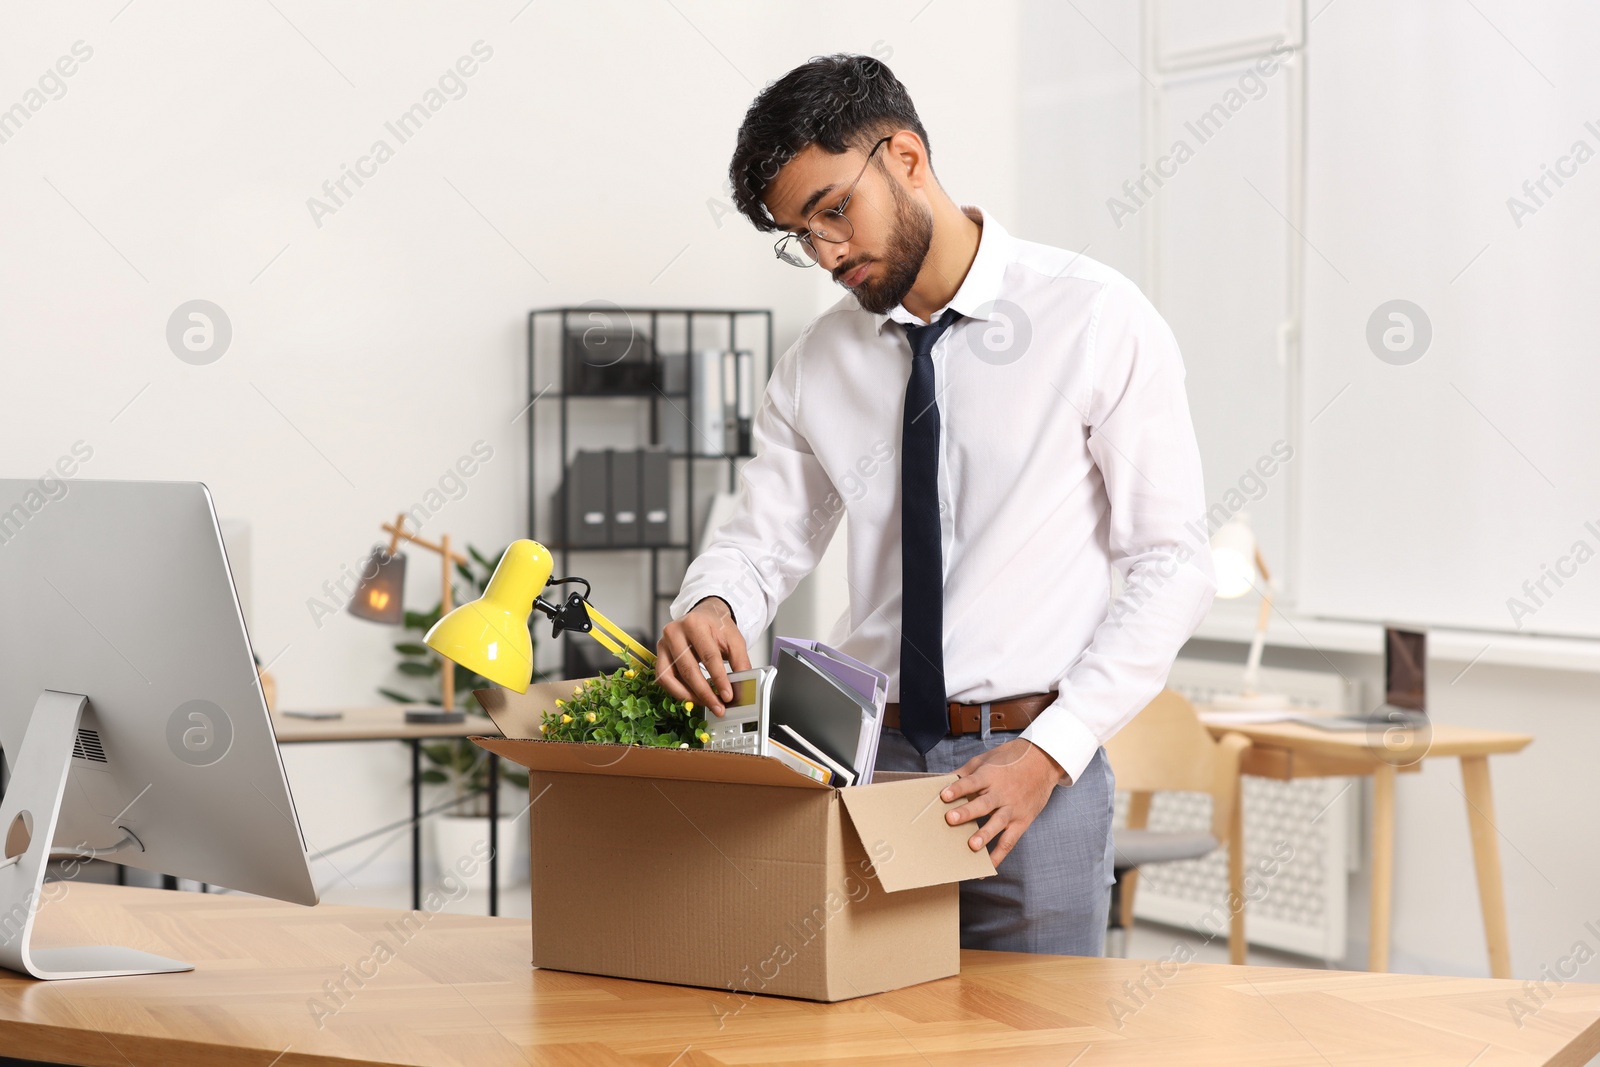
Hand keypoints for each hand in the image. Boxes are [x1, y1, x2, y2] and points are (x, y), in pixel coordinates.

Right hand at [655, 597, 750, 716]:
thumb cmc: (717, 627)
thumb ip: (740, 662)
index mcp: (695, 624)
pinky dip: (678, 691)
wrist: (705, 615)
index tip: (727, 696)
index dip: (718, 679)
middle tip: (718, 707)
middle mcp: (674, 632)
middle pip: (687, 669)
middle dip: (704, 693)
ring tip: (705, 703)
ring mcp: (663, 644)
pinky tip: (693, 697)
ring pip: (669, 677)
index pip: (708, 656)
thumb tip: (742, 686)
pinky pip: (664, 679)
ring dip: (687, 696)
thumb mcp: (735, 640)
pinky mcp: (659, 655)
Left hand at [941, 740, 1066, 865]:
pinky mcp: (1022, 821)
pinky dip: (999, 855)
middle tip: (951, 819)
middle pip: (983, 804)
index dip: (958, 789)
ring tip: (972, 846)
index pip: (972, 782)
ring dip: (984, 835)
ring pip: (998, 823)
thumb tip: (942, 781)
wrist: (1043, 761)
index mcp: (991, 775)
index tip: (943, 795)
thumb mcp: (986, 759)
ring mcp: (1013, 808)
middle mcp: (1002, 793)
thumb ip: (966, 772)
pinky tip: (986, 866)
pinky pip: (1010, 841)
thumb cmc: (1011, 759)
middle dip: (967, 812)